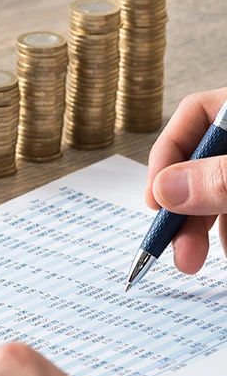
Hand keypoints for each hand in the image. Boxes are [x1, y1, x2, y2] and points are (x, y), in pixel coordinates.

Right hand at [146, 87, 226, 273]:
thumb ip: (220, 178)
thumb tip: (163, 191)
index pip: (194, 116)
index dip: (166, 157)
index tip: (155, 201)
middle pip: (204, 165)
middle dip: (186, 211)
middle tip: (177, 251)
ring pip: (221, 192)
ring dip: (206, 228)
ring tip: (199, 260)